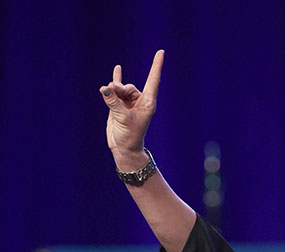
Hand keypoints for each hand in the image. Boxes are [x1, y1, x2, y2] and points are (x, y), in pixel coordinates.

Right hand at [99, 50, 164, 167]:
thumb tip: (105, 88)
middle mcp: (140, 101)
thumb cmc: (128, 136)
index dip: (156, 66)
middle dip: (119, 87)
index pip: (153, 80)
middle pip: (129, 87)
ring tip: (106, 92)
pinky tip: (118, 69)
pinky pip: (117, 89)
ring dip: (113, 90)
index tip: (161, 52)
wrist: (123, 148)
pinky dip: (117, 80)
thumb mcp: (121, 118)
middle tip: (111, 90)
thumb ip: (113, 102)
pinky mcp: (119, 104)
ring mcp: (130, 102)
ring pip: (120, 89)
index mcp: (147, 103)